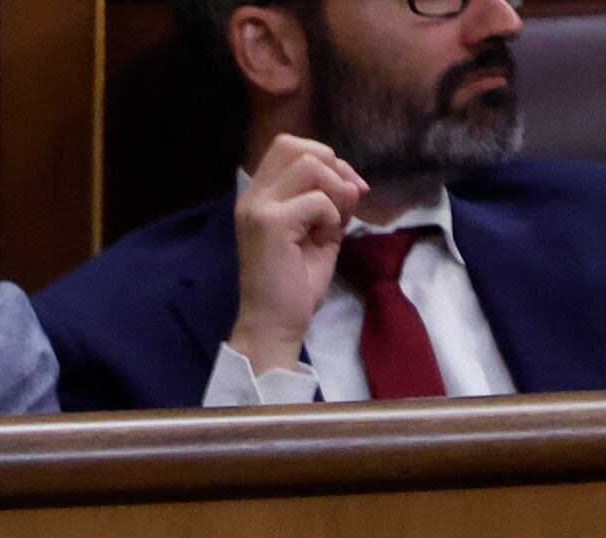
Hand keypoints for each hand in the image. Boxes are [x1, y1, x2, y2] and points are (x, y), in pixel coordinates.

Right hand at [227, 134, 365, 374]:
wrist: (273, 324)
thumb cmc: (294, 284)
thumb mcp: (319, 231)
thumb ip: (330, 200)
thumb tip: (353, 181)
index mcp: (259, 197)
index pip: (289, 146)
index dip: (325, 158)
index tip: (345, 191)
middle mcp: (252, 198)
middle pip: (299, 146)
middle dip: (334, 168)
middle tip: (345, 203)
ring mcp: (258, 209)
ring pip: (310, 164)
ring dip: (335, 190)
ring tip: (332, 223)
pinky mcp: (270, 224)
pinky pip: (318, 199)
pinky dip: (332, 216)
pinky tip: (325, 239)